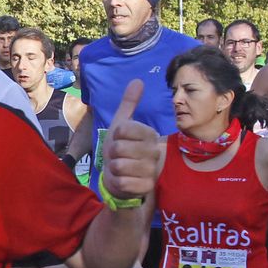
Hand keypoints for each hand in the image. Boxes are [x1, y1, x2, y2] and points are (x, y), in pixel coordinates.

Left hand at [99, 79, 161, 199]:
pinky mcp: (147, 187)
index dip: (115, 135)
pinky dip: (117, 182)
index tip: (119, 139)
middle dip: (112, 154)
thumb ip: (128, 104)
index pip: (123, 128)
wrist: (121, 177)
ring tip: (120, 169)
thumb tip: (137, 80)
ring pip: (120, 165)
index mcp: (149, 133)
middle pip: (119, 147)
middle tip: (119, 156)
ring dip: (113, 168)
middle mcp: (155, 151)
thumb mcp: (121, 125)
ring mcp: (152, 170)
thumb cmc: (121, 149)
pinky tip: (123, 181)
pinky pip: (123, 182)